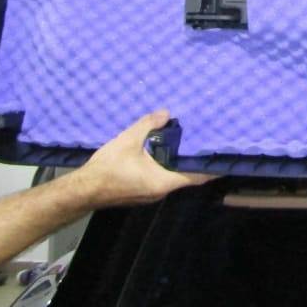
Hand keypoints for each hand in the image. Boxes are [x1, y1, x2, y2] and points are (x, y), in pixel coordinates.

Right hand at [73, 109, 213, 207]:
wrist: (83, 190)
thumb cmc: (108, 168)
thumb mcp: (128, 140)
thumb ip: (148, 125)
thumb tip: (166, 112)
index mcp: (164, 181)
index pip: (196, 177)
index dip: (211, 168)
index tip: (222, 157)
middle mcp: (161, 191)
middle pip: (186, 176)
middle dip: (195, 161)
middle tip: (204, 143)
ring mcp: (151, 193)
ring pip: (172, 177)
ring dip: (179, 163)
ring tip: (187, 144)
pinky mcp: (142, 192)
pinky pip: (161, 179)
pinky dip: (167, 167)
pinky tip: (164, 152)